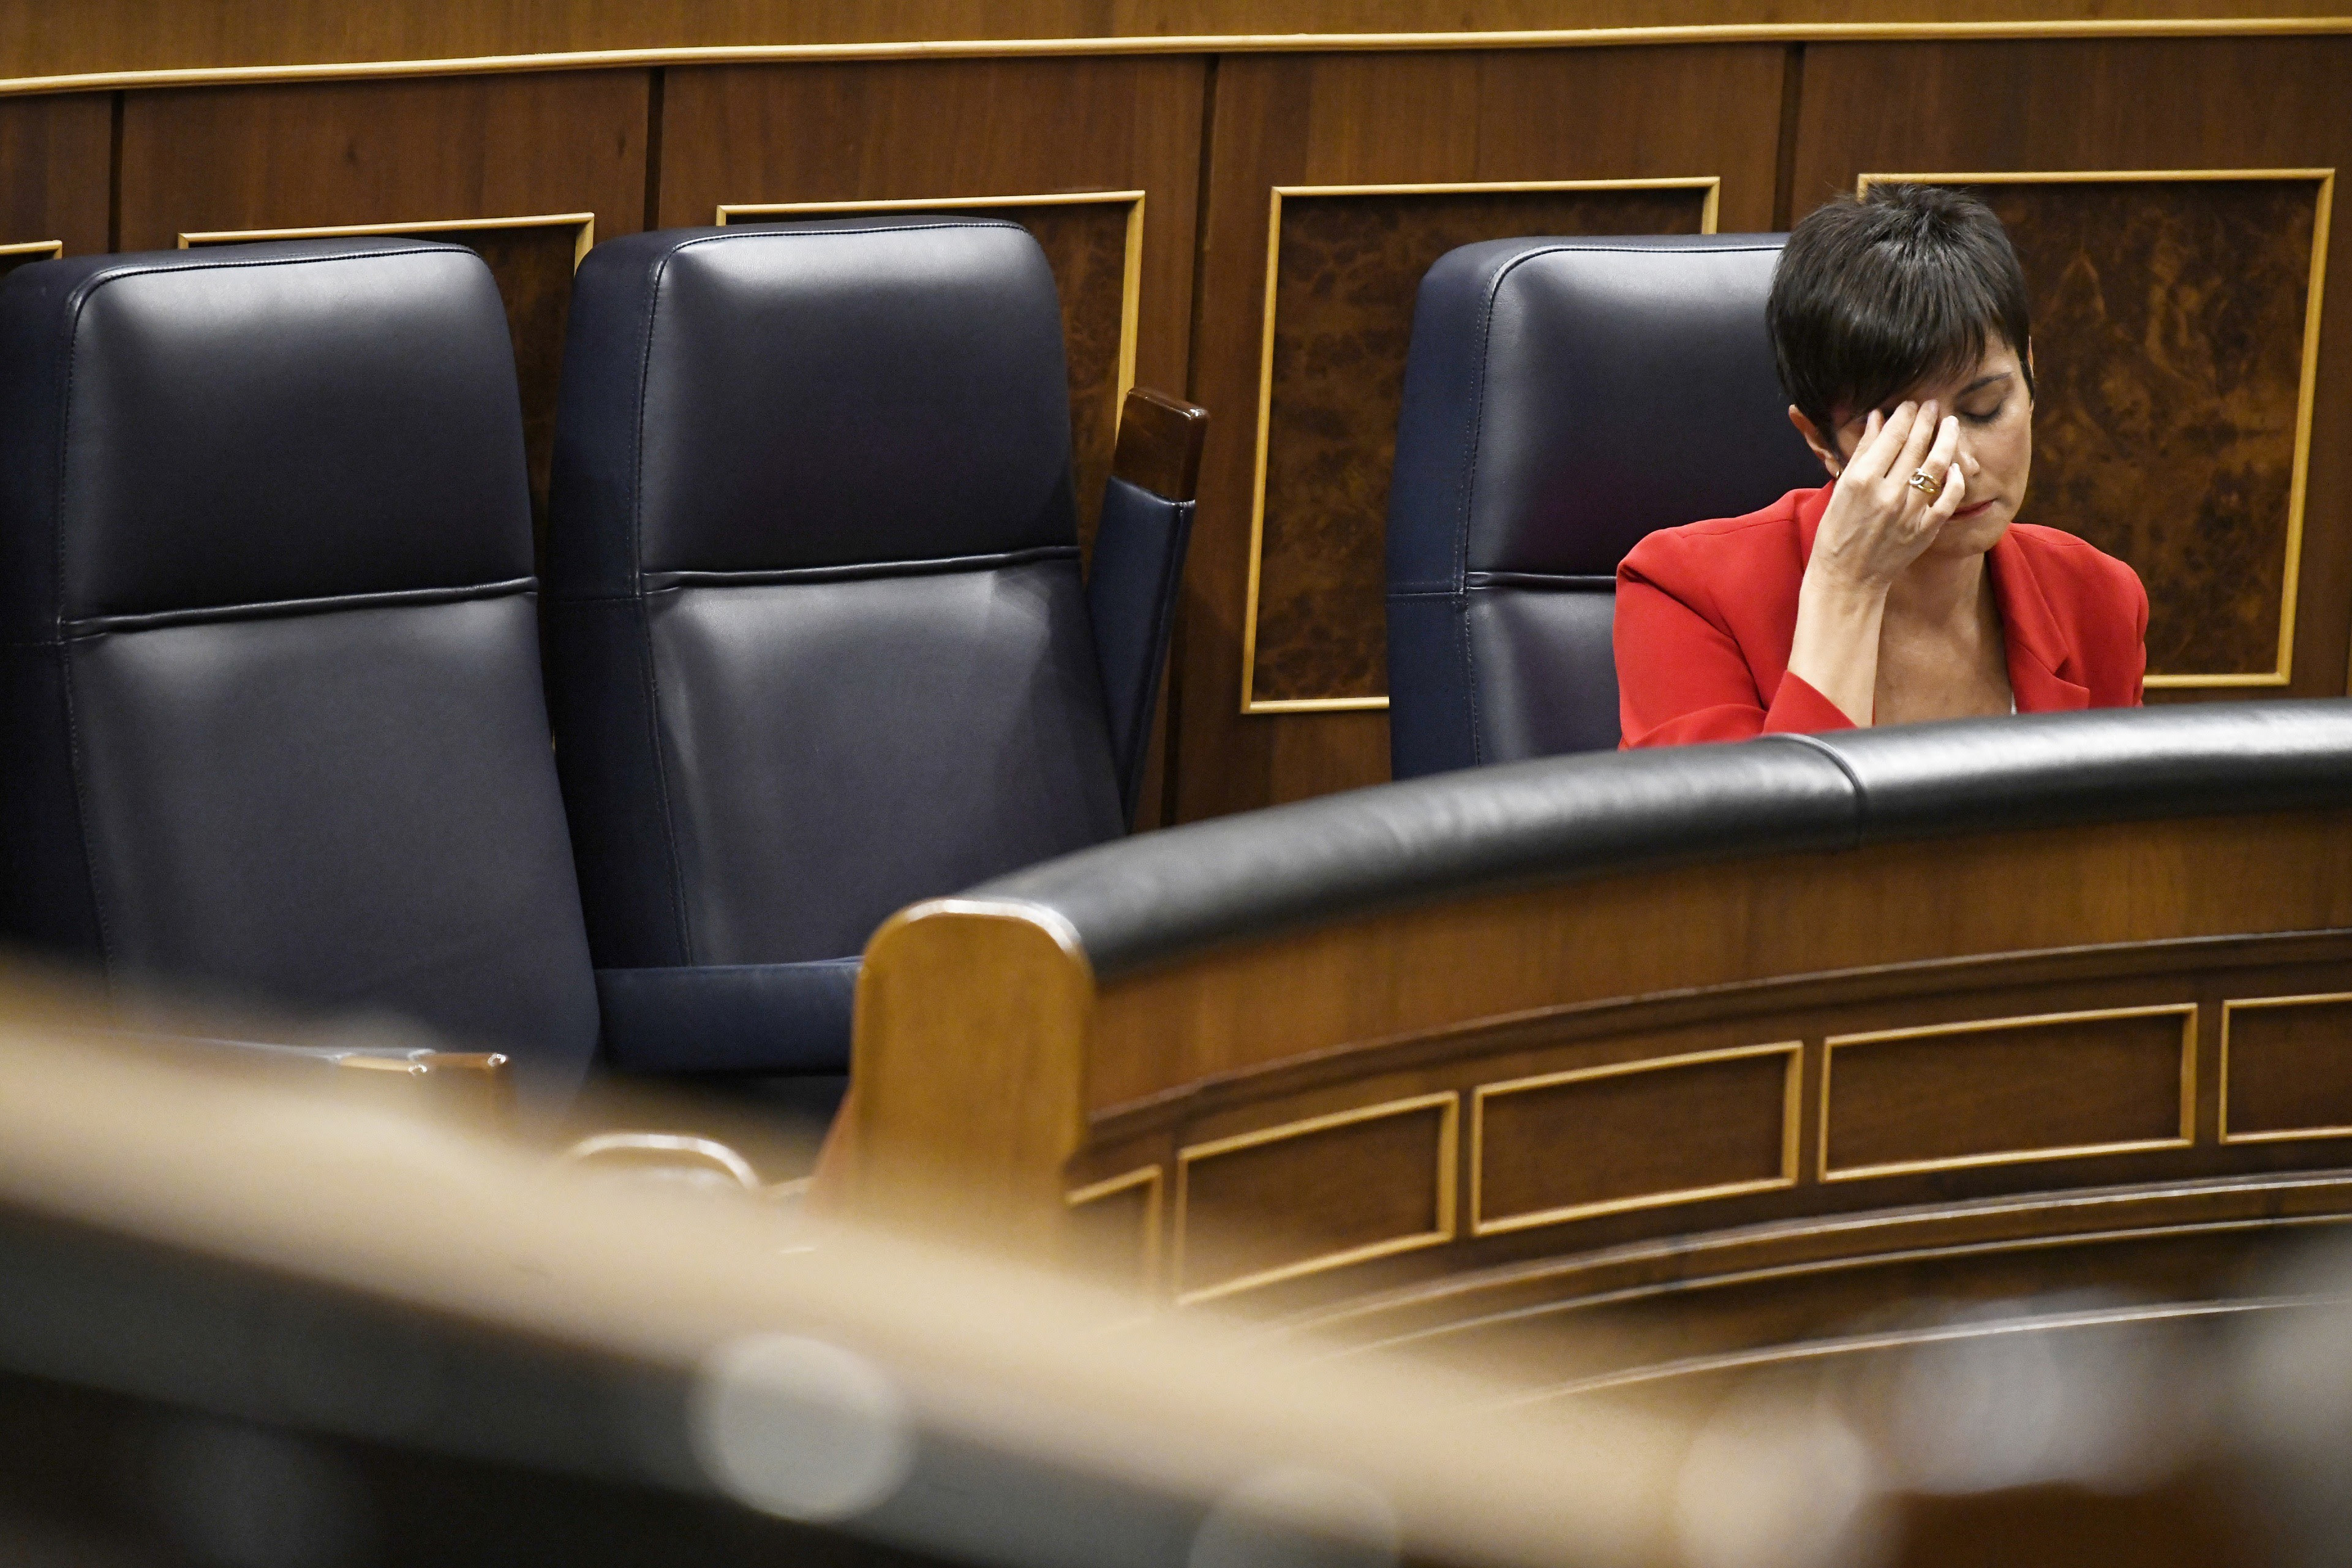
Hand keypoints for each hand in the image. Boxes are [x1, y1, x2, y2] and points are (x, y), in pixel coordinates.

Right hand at [1804, 401, 1968, 595]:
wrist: (1847, 578)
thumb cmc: (1836, 533)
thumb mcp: (1841, 489)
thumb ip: (1862, 453)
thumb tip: (1877, 419)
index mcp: (1862, 481)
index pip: (1892, 435)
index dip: (1904, 415)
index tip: (1910, 404)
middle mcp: (1888, 493)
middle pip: (1916, 444)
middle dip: (1927, 419)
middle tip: (1933, 405)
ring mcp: (1909, 511)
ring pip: (1938, 465)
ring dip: (1947, 439)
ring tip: (1951, 423)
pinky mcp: (1925, 529)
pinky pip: (1949, 497)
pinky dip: (1955, 478)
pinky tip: (1955, 466)